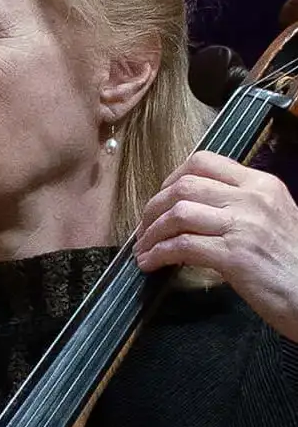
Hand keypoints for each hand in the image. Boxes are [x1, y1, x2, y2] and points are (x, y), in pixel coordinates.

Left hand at [136, 149, 297, 337]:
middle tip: (144, 230)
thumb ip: (241, 206)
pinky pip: (182, 246)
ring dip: (151, 233)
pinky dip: (158, 254)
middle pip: (184, 186)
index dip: (171, 179)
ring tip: (143, 250)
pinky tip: (150, 264)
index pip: (204, 162)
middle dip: (153, 208)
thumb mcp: (272, 218)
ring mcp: (243, 225)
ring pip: (178, 213)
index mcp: (261, 183)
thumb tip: (197, 209)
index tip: (160, 201)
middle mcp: (252, 197)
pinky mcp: (234, 256)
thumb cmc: (290, 260)